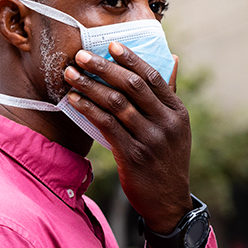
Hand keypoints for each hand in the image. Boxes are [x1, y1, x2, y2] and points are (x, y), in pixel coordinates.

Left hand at [63, 43, 191, 236]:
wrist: (168, 202)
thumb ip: (169, 94)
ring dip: (89, 86)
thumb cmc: (167, 159)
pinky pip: (106, 126)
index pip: (153, 77)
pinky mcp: (133, 156)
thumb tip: (171, 58)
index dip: (131, 59)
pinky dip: (88, 110)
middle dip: (104, 67)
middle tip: (81, 55)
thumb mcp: (177, 127)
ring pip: (116, 104)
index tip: (111, 45)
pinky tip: (74, 100)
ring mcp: (150, 140)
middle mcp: (166, 124)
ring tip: (70, 75)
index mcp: (177, 112)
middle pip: (132, 86)